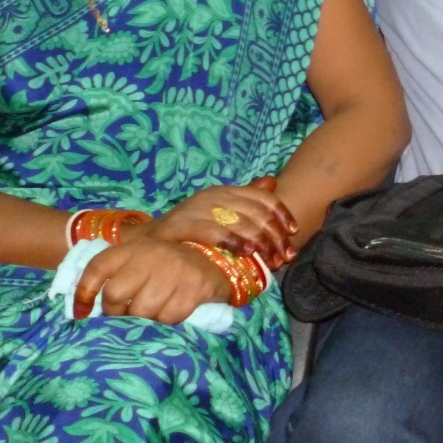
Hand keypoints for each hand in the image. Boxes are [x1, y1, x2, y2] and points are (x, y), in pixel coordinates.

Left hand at [72, 235, 230, 324]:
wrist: (215, 258)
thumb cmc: (167, 264)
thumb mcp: (139, 260)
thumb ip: (112, 275)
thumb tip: (81, 309)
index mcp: (133, 248)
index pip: (97, 269)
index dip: (83, 294)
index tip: (82, 313)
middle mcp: (152, 255)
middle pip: (115, 295)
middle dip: (118, 312)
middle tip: (130, 314)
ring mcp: (175, 271)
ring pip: (142, 311)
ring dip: (145, 319)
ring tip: (154, 311)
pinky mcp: (195, 287)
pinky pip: (169, 317)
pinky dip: (168, 320)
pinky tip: (174, 309)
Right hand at [132, 177, 297, 268]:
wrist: (149, 240)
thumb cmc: (190, 228)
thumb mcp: (220, 210)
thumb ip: (245, 198)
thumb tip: (272, 183)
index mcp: (226, 191)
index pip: (262, 197)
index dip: (282, 213)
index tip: (294, 231)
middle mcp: (215, 196)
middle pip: (256, 213)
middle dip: (275, 236)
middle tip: (286, 256)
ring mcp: (199, 209)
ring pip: (241, 223)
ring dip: (261, 243)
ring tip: (271, 260)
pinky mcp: (185, 225)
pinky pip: (216, 232)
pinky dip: (234, 242)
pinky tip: (247, 253)